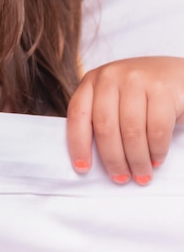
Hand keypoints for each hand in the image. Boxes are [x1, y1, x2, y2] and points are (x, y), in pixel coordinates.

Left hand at [67, 56, 183, 184]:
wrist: (177, 74)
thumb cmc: (140, 92)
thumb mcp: (113, 97)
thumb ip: (99, 116)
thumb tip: (90, 158)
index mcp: (92, 80)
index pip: (77, 115)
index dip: (78, 144)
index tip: (82, 168)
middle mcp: (111, 76)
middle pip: (105, 127)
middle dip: (113, 159)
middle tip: (120, 178)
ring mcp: (137, 80)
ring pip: (131, 131)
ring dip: (136, 160)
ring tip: (141, 175)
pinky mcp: (162, 89)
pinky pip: (156, 129)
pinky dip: (156, 150)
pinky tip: (156, 160)